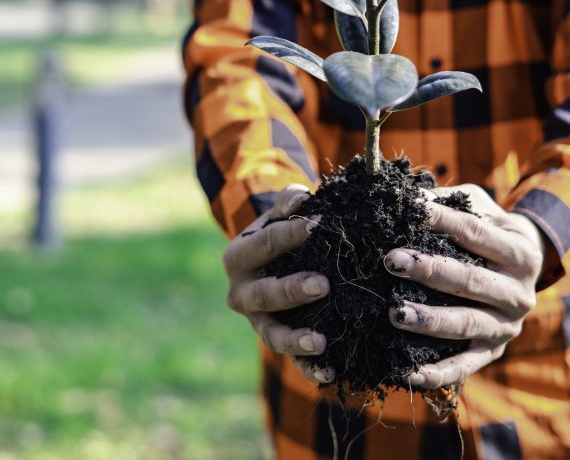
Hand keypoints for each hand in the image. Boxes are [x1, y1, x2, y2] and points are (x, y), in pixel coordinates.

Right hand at [223, 185, 334, 383]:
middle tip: (323, 284)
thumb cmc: (282, 232)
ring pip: (273, 335)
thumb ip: (290, 202)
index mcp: (238, 257)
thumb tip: (303, 199)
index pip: (264, 244)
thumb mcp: (281, 214)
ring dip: (297, 339)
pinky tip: (331, 370)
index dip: (290, 235)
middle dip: (292, 290)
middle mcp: (241, 294)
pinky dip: (309, 368)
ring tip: (321, 341)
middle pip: (265, 294)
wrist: (273, 262)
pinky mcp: (277, 343)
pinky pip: (292, 361)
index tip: (320, 226)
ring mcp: (258, 322)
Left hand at [383, 184, 544, 388]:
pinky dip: (436, 373)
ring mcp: (506, 326)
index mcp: (518, 252)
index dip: (439, 221)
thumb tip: (405, 194)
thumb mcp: (479, 207)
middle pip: (469, 280)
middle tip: (391, 260)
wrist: (527, 266)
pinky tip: (407, 372)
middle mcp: (519, 292)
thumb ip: (448, 201)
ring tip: (395, 312)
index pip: (474, 233)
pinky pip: (464, 366)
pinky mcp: (492, 352)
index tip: (406, 211)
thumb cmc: (489, 229)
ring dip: (429, 320)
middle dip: (428, 270)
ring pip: (465, 324)